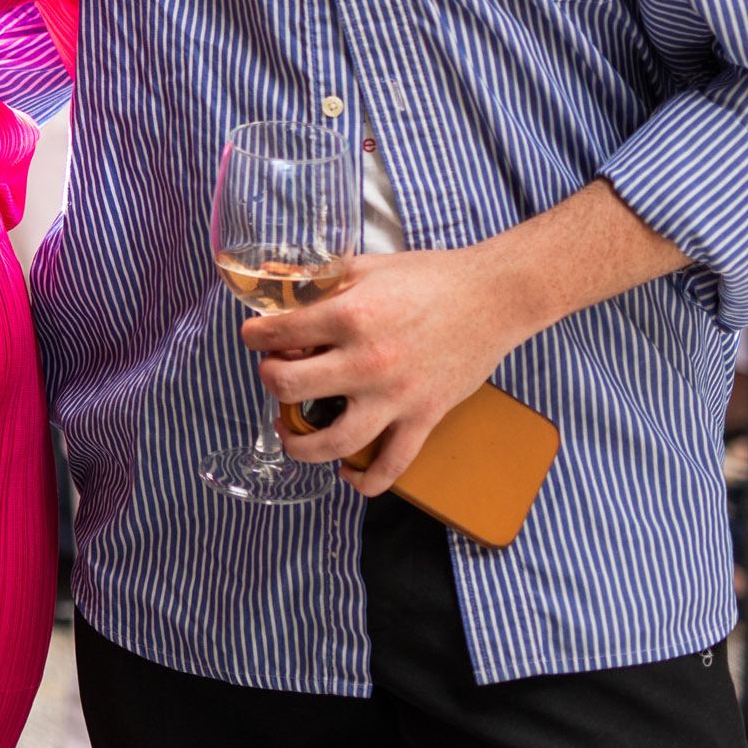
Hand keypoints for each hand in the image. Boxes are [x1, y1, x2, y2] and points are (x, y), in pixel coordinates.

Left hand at [238, 245, 548, 495]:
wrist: (492, 298)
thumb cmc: (429, 278)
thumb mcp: (365, 267)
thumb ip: (321, 280)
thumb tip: (280, 283)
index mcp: (349, 316)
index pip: (277, 335)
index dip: (255, 336)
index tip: (255, 337)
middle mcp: (367, 361)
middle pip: (290, 387)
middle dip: (271, 382)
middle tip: (276, 376)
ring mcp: (396, 396)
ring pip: (332, 441)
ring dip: (300, 445)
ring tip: (290, 434)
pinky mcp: (424, 417)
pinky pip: (391, 464)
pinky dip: (367, 480)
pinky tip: (348, 475)